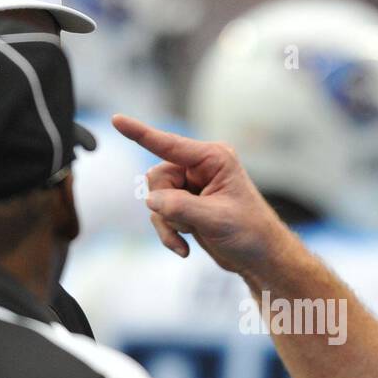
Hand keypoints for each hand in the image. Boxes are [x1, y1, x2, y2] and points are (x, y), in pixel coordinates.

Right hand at [112, 114, 294, 277]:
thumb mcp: (215, 219)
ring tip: (189, 237)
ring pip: (155, 198)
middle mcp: (200, 167)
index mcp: (213, 158)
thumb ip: (180, 207)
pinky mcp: (185, 204)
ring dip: (167, 223)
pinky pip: (160, 214)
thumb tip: (150, 200)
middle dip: (165, 205)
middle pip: (157, 178)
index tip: (117, 119)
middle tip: (189, 223)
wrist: (260, 257)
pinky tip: (185, 247)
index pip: (169, 144)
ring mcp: (191, 186)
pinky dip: (168, 232)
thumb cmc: (250, 232)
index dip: (140, 133)